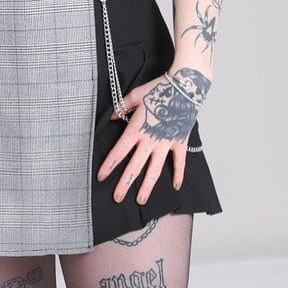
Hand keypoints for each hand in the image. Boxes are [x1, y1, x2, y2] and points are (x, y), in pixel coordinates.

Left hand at [96, 73, 197, 204]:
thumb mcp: (136, 95)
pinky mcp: (180, 142)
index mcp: (136, 129)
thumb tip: (112, 115)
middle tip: (117, 198)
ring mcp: (166, 143)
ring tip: (141, 200)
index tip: (101, 177)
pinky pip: (179, 162)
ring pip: (154, 170)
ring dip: (147, 186)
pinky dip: (178, 175)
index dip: (109, 166)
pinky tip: (175, 186)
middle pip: (134, 167)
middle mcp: (149, 140)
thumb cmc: (160, 88)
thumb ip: (122, 107)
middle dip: (124, 184)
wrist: (185, 87)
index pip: (118, 152)